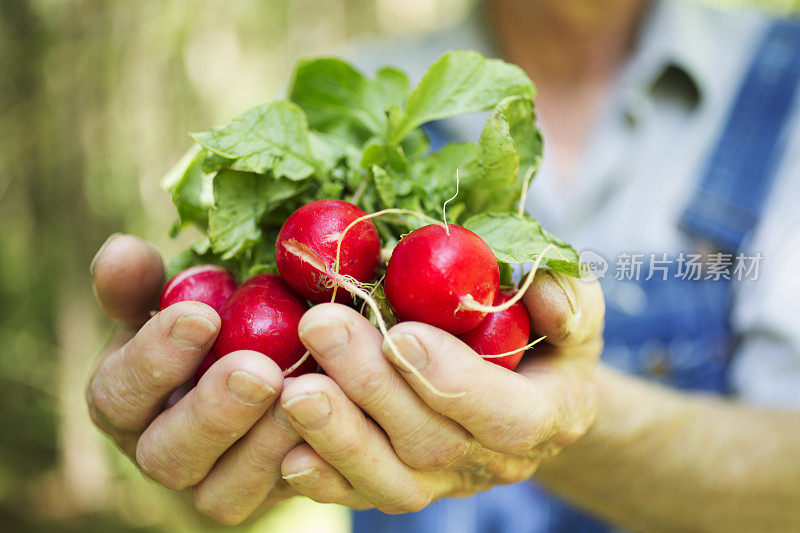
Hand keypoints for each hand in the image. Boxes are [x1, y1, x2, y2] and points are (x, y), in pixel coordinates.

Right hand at [86, 234, 301, 524]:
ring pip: (224, 492)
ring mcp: (213, 486)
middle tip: (260, 371)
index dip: (155, 359)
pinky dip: (312, 465)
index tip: (202, 317)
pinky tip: (338, 422)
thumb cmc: (209, 331)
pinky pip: (284, 496)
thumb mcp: (175, 302)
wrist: (259, 379)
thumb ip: (144, 282)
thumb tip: (121, 250)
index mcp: (125, 402)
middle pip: (168, 454)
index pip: (119, 392)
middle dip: (215, 412)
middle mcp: (161, 453)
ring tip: (304, 393)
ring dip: (266, 443)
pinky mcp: (264, 497)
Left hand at [277, 270, 603, 512]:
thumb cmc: (547, 338)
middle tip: (319, 326)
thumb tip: (538, 286)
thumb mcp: (574, 310)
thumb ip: (567, 300)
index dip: (451, 380)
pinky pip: (363, 494)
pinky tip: (286, 448)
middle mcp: (495, 461)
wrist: (530, 394)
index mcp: (547, 417)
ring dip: (338, 436)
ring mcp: (446, 482)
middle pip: (431, 440)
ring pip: (392, 479)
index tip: (400, 333)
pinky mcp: (405, 484)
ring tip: (292, 389)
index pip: (504, 414)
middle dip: (371, 385)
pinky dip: (324, 477)